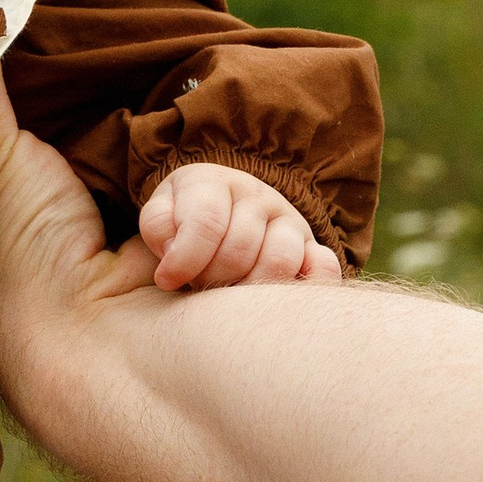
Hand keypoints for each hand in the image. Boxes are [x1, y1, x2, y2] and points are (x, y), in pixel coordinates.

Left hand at [138, 163, 340, 291]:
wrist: (218, 207)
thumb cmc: (181, 218)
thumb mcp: (161, 214)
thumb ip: (160, 228)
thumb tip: (175, 255)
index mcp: (215, 183)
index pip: (206, 222)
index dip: (184, 259)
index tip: (167, 281)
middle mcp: (258, 197)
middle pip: (240, 249)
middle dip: (211, 278)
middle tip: (197, 285)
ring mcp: (289, 220)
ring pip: (279, 261)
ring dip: (248, 289)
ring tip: (228, 293)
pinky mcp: (311, 245)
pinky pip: (322, 266)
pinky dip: (308, 284)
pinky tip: (277, 298)